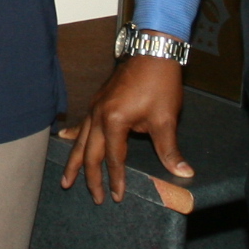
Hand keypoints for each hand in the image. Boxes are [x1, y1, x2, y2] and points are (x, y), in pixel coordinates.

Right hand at [58, 55, 193, 203]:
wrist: (153, 51)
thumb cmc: (160, 83)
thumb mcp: (165, 119)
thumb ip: (169, 150)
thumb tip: (183, 173)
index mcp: (114, 121)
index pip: (114, 158)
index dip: (116, 179)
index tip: (117, 196)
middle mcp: (99, 115)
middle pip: (91, 153)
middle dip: (91, 177)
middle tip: (94, 197)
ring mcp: (96, 106)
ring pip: (81, 140)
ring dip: (75, 161)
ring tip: (66, 179)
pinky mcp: (98, 100)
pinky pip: (82, 123)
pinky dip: (74, 135)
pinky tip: (65, 138)